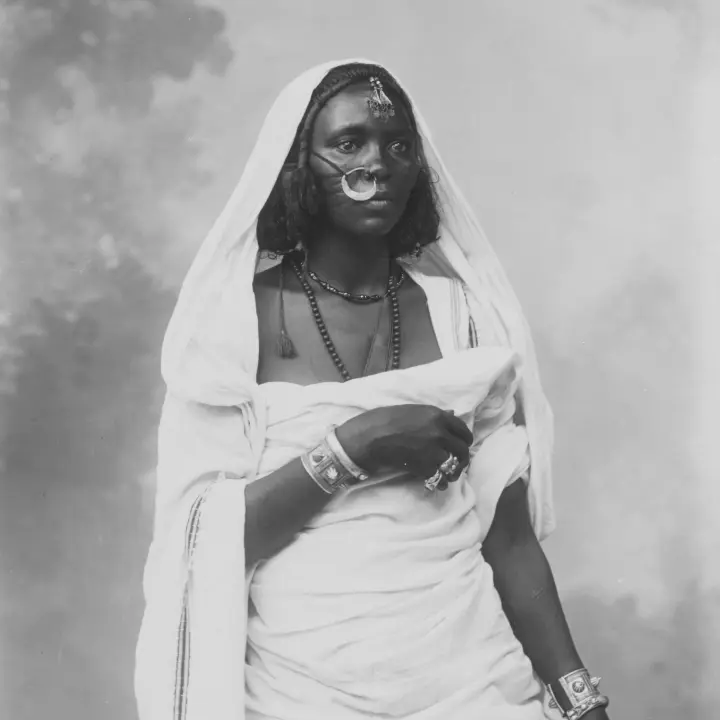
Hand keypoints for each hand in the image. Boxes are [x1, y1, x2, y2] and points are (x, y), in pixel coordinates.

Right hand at [335, 405, 473, 489]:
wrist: (369, 437)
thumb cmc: (385, 419)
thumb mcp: (412, 410)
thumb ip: (434, 415)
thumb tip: (452, 415)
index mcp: (438, 416)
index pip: (463, 429)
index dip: (465, 439)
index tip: (464, 444)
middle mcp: (440, 433)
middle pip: (462, 450)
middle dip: (462, 458)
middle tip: (458, 463)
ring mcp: (433, 451)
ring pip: (453, 466)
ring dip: (453, 473)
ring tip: (450, 476)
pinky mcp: (425, 467)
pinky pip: (440, 477)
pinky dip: (440, 482)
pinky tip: (438, 483)